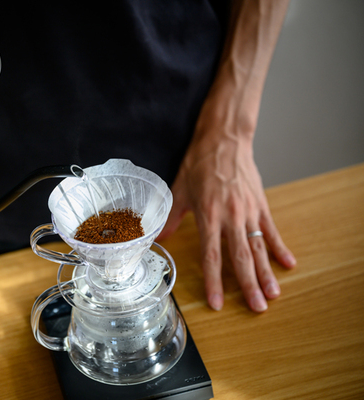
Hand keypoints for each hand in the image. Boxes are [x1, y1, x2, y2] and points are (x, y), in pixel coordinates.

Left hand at [159, 134, 296, 312]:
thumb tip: (158, 238)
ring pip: (259, 248)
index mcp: (208, 216)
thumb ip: (170, 217)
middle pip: (241, 257)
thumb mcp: (179, 190)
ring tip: (273, 295)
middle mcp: (231, 217)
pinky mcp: (260, 204)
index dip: (214, 281)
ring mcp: (248, 212)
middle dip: (248, 285)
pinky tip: (288, 264)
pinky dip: (280, 248)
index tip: (217, 303)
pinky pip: (272, 230)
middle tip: (257, 308)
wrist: (224, 139)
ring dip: (266, 273)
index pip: (211, 256)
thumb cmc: (199, 163)